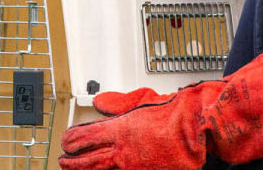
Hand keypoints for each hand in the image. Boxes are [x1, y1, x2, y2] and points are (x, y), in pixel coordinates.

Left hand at [59, 53, 262, 169]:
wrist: (199, 130)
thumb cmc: (176, 114)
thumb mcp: (142, 99)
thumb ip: (118, 102)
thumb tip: (100, 102)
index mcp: (117, 130)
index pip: (81, 139)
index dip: (70, 142)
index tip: (66, 141)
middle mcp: (121, 153)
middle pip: (85, 163)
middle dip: (71, 163)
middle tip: (63, 161)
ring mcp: (132, 169)